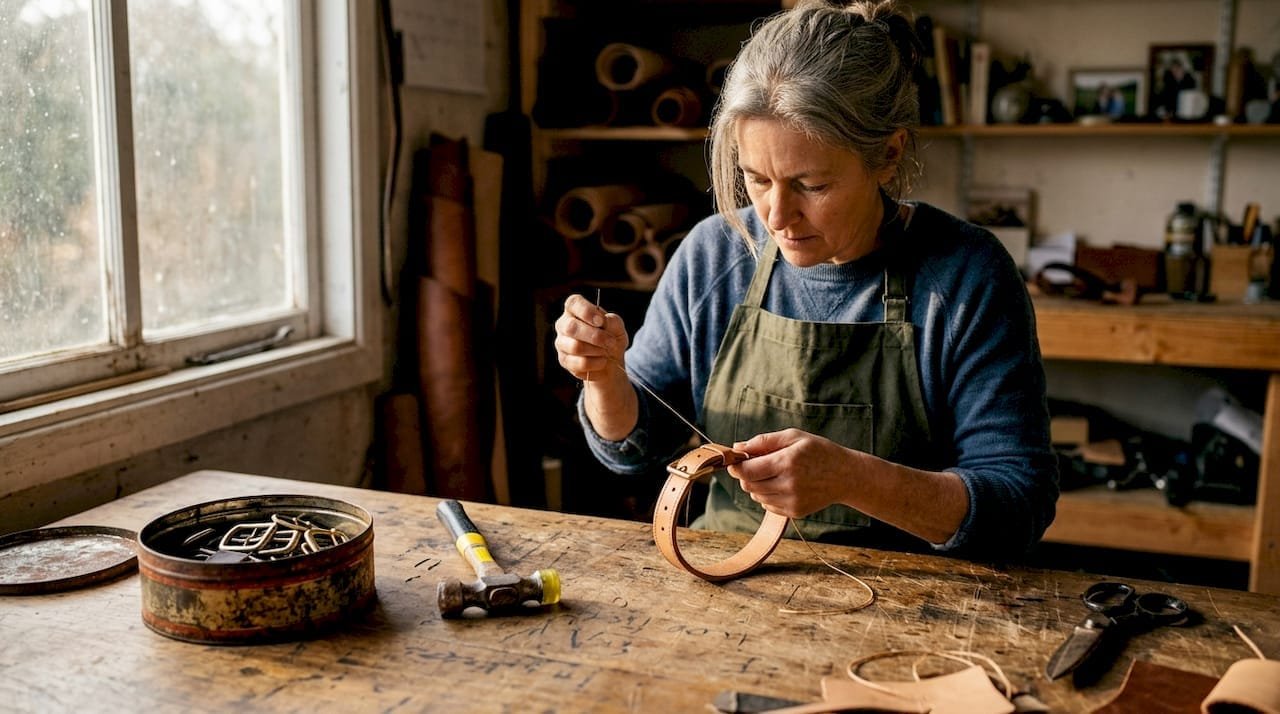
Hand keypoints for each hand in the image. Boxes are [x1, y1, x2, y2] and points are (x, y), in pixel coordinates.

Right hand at [553, 294, 628, 381]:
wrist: (611, 361)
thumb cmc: (611, 338)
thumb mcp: (617, 327)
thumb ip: (613, 321)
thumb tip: (604, 321)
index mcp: (575, 309)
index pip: (573, 303)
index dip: (586, 311)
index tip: (601, 321)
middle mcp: (564, 324)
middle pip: (571, 327)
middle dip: (595, 336)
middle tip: (611, 342)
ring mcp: (561, 343)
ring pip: (575, 347)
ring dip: (597, 350)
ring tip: (606, 351)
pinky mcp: (564, 360)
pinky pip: (579, 363)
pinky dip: (595, 363)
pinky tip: (602, 361)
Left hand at [727, 428, 969, 544]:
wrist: (846, 476)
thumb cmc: (819, 451)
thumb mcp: (793, 437)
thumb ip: (764, 441)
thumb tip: (737, 447)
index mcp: (787, 462)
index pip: (748, 470)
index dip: (736, 465)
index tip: (734, 459)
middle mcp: (789, 484)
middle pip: (749, 484)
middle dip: (746, 474)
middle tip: (755, 464)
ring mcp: (792, 501)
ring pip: (756, 495)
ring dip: (756, 485)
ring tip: (773, 473)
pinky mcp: (794, 512)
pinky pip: (767, 505)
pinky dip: (768, 495)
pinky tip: (782, 484)